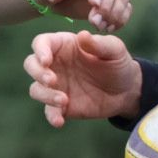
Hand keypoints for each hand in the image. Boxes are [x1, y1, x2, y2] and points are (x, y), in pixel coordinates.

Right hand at [24, 30, 141, 127]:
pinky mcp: (61, 105)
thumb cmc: (118, 63)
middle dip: (37, 72)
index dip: (39, 50)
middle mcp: (55, 65)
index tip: (46, 60)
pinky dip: (51, 116)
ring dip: (45, 95)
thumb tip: (82, 36)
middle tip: (52, 80)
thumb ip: (99, 44)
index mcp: (63, 46)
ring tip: (64, 100)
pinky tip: (59, 121)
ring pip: (36, 88)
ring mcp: (56, 86)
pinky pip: (49, 111)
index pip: (41, 43)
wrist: (126, 91)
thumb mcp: (115, 50)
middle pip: (31, 64)